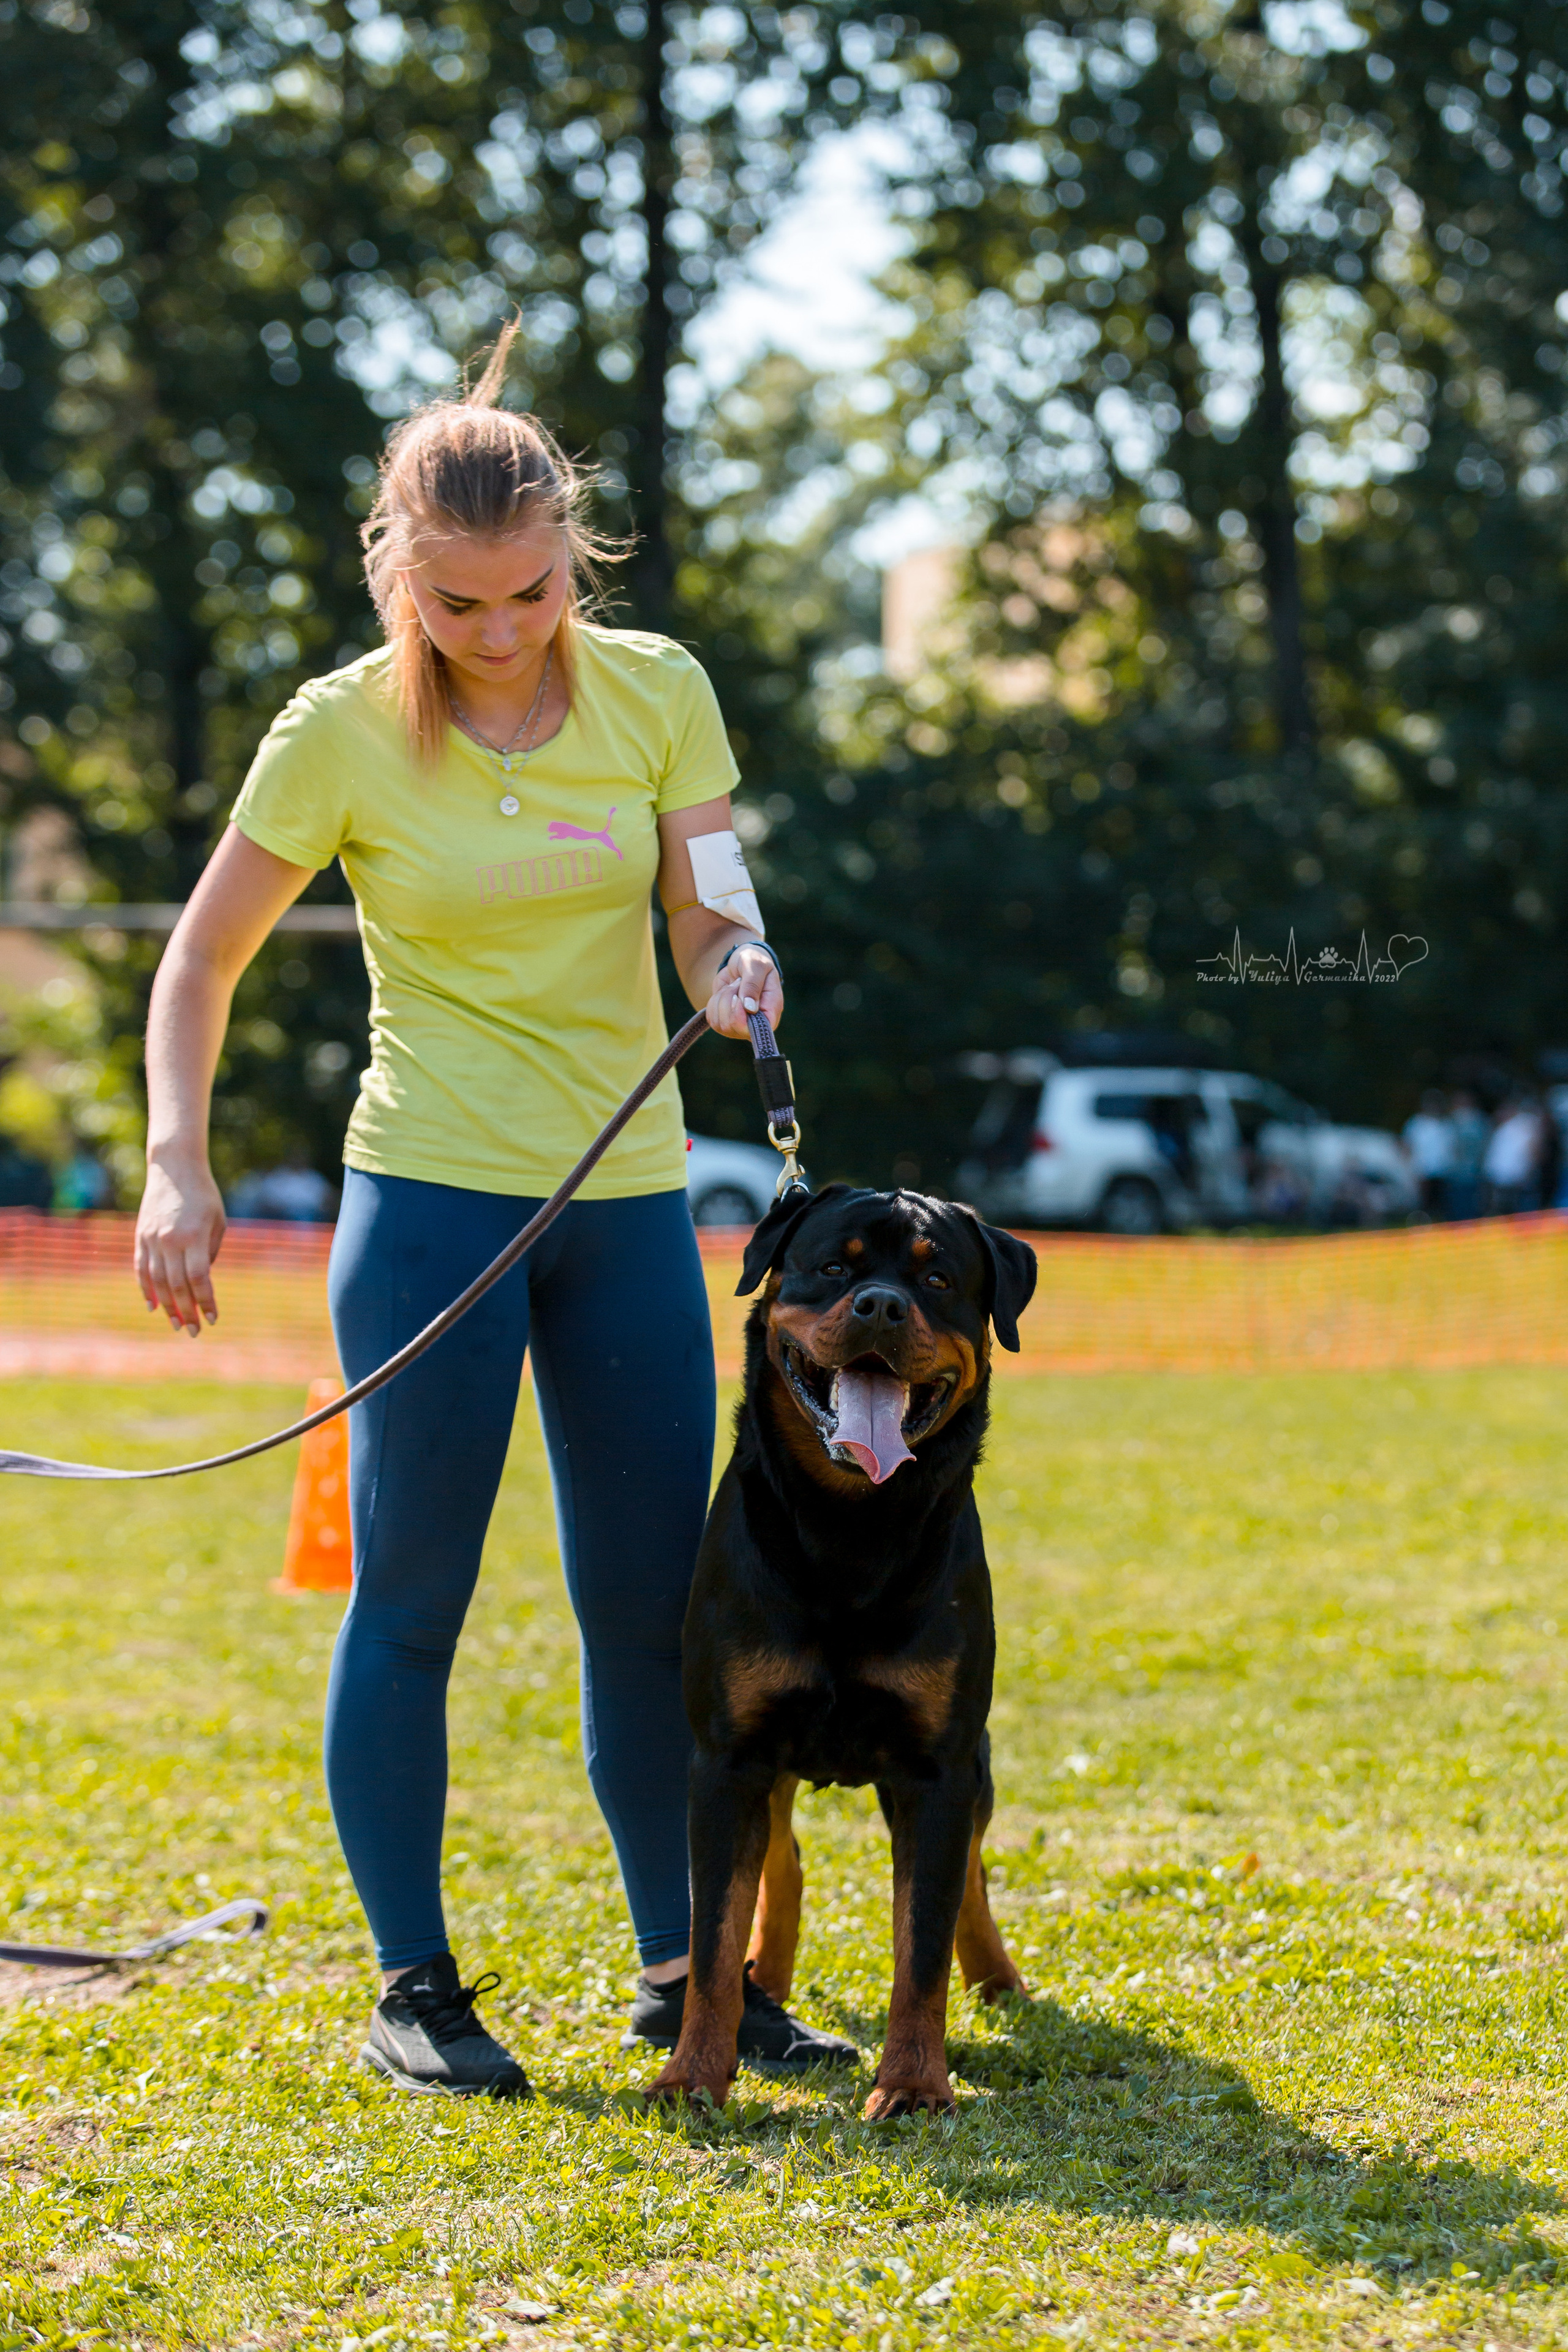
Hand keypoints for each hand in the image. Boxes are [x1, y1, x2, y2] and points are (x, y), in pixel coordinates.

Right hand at [135, 1156, 225, 1334]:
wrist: (174, 1169)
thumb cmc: (204, 1196)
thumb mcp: (217, 1223)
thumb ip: (209, 1254)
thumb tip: (201, 1284)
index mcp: (194, 1236)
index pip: (199, 1278)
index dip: (206, 1301)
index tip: (213, 1318)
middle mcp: (170, 1240)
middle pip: (177, 1285)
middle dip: (187, 1312)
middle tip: (194, 1331)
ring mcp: (151, 1239)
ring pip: (157, 1281)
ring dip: (167, 1306)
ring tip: (176, 1324)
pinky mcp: (140, 1236)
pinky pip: (141, 1269)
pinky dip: (146, 1289)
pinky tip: (153, 1306)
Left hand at [706, 945, 782, 1040]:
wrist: (741, 962)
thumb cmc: (754, 961)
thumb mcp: (756, 964)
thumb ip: (753, 984)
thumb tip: (749, 1008)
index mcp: (771, 1012)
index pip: (757, 1030)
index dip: (741, 1018)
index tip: (737, 998)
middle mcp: (756, 1024)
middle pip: (732, 1027)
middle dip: (728, 1001)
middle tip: (737, 984)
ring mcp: (740, 1026)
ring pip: (720, 1023)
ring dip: (722, 999)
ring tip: (734, 986)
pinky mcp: (725, 1022)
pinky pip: (712, 1019)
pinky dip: (714, 1002)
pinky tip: (726, 992)